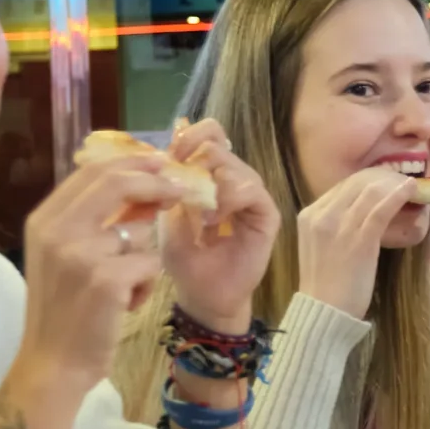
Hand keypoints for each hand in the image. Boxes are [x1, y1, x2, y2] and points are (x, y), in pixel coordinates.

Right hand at [16, 156, 186, 398]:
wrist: (52, 365)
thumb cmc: (63, 312)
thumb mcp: (66, 257)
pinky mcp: (106, 280)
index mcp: (44, 220)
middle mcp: (57, 230)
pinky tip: (126, 305)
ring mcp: (80, 254)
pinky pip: (149, 264)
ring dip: (144, 258)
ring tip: (124, 287)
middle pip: (117, 183)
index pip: (92, 171)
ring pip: (141, 231)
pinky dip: (146, 286)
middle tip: (181, 190)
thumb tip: (142, 186)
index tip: (160, 163)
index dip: (132, 163)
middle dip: (156, 183)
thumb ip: (94, 221)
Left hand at [159, 120, 280, 334]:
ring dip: (209, 187)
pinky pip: (250, 190)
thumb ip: (168, 184)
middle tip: (180, 191)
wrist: (203, 295)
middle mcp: (235, 178)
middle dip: (194, 163)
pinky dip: (227, 201)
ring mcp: (252, 195)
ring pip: (233, 166)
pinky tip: (211, 222)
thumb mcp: (167, 214)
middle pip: (218, 145)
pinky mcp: (266, 214)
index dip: (190, 136)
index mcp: (211, 174)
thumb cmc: (185, 258)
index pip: (210, 133)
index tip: (171, 156)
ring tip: (196, 217)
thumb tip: (163, 152)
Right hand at [294, 166, 418, 318]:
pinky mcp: (359, 240)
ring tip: (411, 186)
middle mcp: (321, 215)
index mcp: (309, 215)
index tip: (387, 181)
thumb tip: (362, 210)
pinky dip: (398, 196)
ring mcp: (338, 226)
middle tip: (402, 181)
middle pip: (356, 183)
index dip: (369, 180)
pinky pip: (381, 210)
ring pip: (371, 192)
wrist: (324, 312)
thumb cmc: (327, 285)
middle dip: (383, 178)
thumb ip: (334, 225)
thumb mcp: (322, 246)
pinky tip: (411, 190)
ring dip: (394, 185)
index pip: (342, 186)